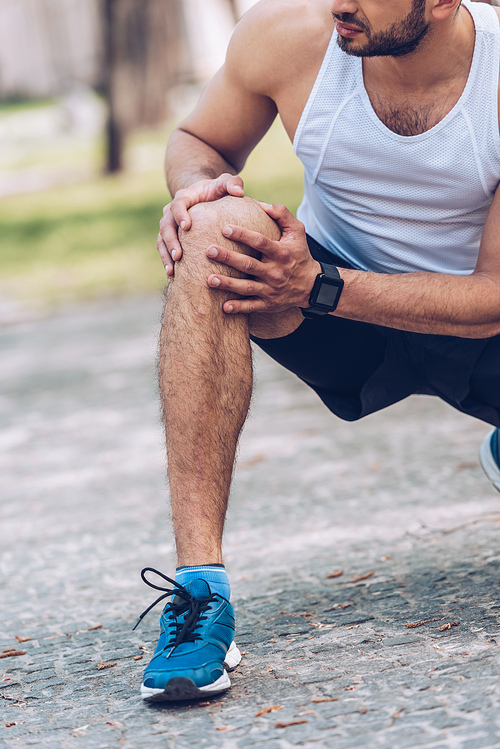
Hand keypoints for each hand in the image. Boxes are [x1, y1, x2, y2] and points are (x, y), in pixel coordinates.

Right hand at [157, 173, 244, 275]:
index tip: (186, 226)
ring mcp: (169, 226)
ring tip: (172, 271)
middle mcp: (171, 212)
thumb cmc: (217, 190)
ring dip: (166, 255)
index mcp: (184, 197)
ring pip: (161, 241)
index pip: (178, 204)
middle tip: (178, 256)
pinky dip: (167, 262)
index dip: (180, 215)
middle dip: (171, 241)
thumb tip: (239, 193)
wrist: (204, 196)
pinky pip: (164, 250)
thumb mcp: (225, 183)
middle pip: (166, 226)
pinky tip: (172, 276)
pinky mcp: (170, 238)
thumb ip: (232, 183)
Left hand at [205, 203, 320, 313]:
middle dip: (228, 258)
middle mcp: (275, 272)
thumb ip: (282, 214)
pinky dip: (239, 308)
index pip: (260, 242)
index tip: (225, 228)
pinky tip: (224, 307)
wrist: (312, 286)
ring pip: (247, 287)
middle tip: (209, 250)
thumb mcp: (297, 231)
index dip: (243, 235)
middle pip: (248, 265)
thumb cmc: (299, 254)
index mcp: (281, 253)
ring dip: (228, 284)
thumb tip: (262, 204)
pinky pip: (252, 307)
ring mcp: (271, 290)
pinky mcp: (268, 303)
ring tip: (210, 279)